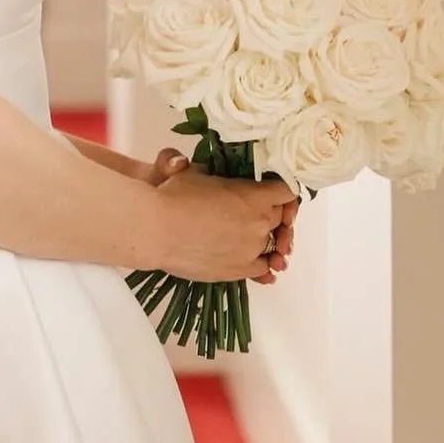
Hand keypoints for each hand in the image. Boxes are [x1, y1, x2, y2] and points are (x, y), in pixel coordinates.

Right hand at [149, 159, 296, 284]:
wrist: (156, 230)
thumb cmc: (174, 197)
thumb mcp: (197, 172)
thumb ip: (219, 174)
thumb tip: (220, 175)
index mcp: (254, 195)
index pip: (287, 191)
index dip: (280, 189)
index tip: (272, 190)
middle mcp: (260, 222)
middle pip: (280, 217)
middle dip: (269, 212)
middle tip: (251, 210)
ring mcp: (252, 249)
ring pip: (272, 243)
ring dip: (263, 238)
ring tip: (247, 236)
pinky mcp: (240, 270)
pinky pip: (263, 268)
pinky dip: (262, 263)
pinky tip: (255, 260)